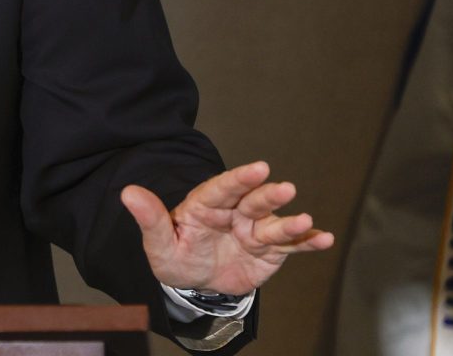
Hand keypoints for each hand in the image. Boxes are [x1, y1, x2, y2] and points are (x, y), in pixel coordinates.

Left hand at [120, 161, 333, 295]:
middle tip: (285, 188)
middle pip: (252, 200)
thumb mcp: (159, 243)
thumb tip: (128, 192)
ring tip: (307, 221)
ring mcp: (254, 230)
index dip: (239, 178)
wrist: (196, 284)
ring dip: (291, 223)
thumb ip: (150, 219)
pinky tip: (325, 239)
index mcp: (206, 204)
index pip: (222, 188)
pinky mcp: (269, 251)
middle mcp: (234, 212)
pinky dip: (308, 242)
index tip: (258, 168)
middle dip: (268, 195)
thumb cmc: (176, 256)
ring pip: (274, 223)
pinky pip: (290, 246)